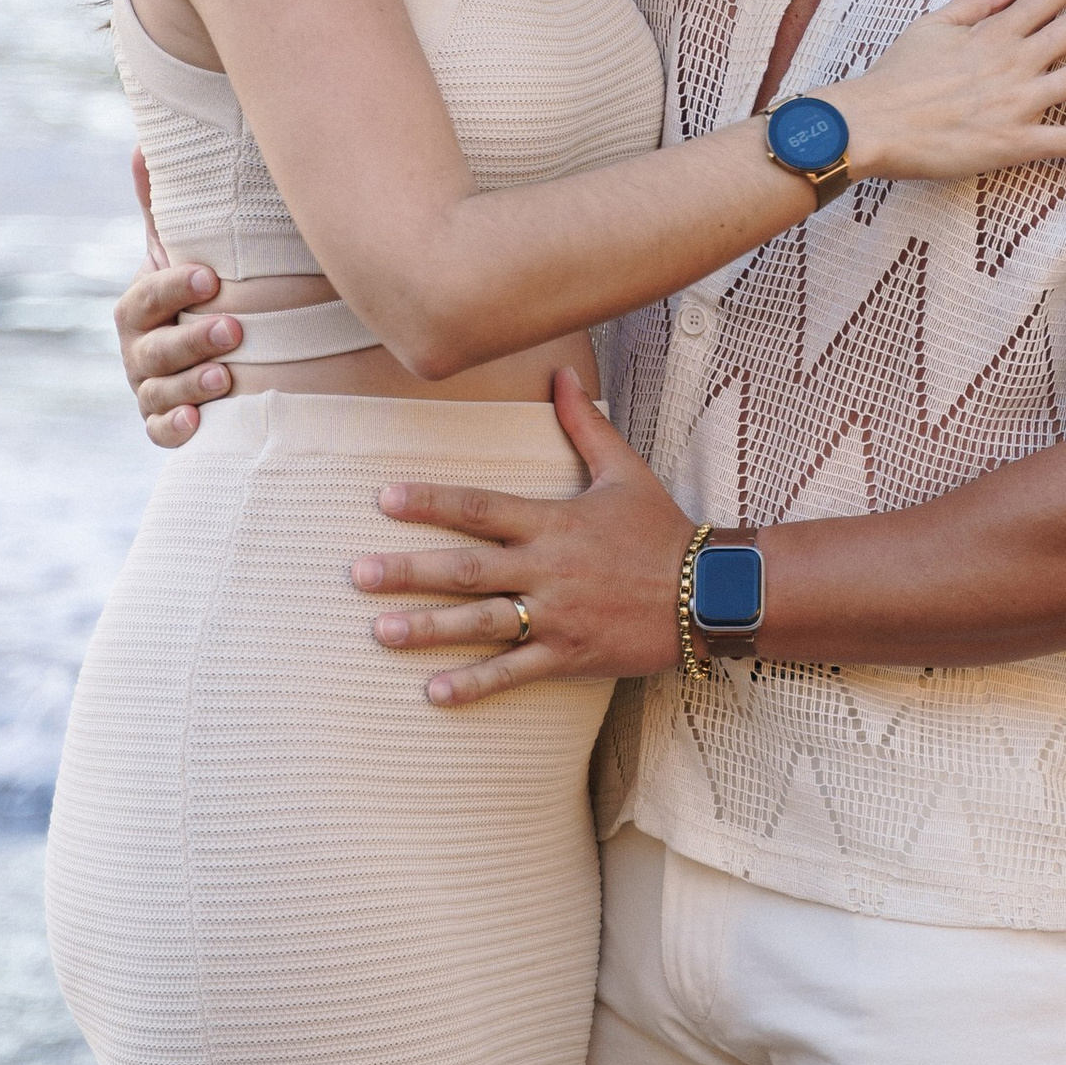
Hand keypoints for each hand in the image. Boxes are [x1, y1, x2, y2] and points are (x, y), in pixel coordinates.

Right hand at [117, 158, 240, 446]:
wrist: (210, 350)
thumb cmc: (197, 293)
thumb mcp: (180, 251)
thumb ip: (162, 207)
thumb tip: (143, 144)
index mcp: (138, 307)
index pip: (146, 297)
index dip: (173, 289)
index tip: (209, 278)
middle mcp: (137, 350)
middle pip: (152, 349)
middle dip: (190, 340)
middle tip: (233, 329)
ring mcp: (149, 389)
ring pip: (158, 392)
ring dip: (190, 384)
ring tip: (226, 379)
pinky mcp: (164, 423)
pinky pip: (160, 432)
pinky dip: (175, 429)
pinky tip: (199, 422)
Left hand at [351, 369, 691, 700]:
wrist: (708, 591)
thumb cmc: (661, 529)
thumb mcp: (624, 470)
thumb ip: (583, 424)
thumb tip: (562, 372)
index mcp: (553, 521)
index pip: (480, 507)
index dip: (431, 501)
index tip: (384, 498)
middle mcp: (548, 569)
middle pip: (467, 568)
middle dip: (409, 571)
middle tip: (357, 575)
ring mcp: (557, 615)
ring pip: (483, 622)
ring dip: (429, 628)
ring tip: (380, 631)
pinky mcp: (571, 655)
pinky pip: (516, 671)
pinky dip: (476, 684)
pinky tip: (434, 692)